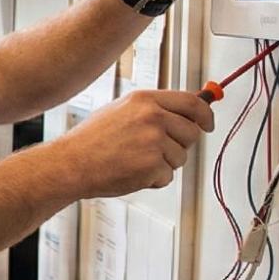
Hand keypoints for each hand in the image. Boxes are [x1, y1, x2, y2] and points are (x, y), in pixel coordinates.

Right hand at [49, 90, 215, 196]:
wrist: (70, 164)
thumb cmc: (91, 140)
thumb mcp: (121, 110)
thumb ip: (152, 109)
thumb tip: (184, 112)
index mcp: (145, 100)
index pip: (192, 103)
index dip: (205, 115)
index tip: (208, 124)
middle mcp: (153, 117)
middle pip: (191, 133)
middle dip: (180, 145)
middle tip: (158, 151)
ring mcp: (154, 142)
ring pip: (180, 157)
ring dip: (164, 164)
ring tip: (135, 161)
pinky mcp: (152, 166)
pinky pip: (168, 176)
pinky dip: (153, 179)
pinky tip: (131, 172)